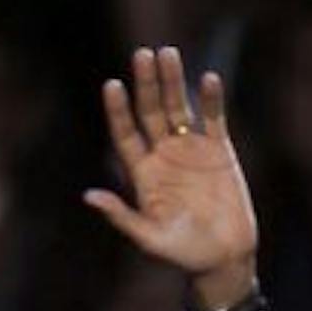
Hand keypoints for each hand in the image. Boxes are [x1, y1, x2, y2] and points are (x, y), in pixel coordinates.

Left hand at [84, 47, 258, 301]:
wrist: (222, 257)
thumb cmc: (182, 253)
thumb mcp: (148, 238)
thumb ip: (121, 216)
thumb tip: (89, 196)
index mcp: (143, 175)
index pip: (125, 135)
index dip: (118, 110)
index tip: (112, 85)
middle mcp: (164, 156)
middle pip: (151, 112)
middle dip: (146, 84)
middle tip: (141, 54)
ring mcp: (191, 150)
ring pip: (179, 107)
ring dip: (173, 81)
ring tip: (167, 53)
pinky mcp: (219, 149)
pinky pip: (214, 117)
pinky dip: (212, 99)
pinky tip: (208, 79)